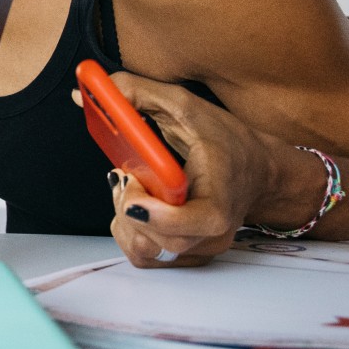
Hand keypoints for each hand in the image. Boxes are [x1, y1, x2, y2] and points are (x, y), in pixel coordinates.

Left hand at [90, 72, 283, 268]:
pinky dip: (130, 231)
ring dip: (124, 220)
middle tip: (129, 176)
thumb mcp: (187, 107)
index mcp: (218, 202)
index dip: (153, 213)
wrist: (260, 172)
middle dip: (128, 207)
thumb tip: (88, 92)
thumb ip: (139, 94)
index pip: (189, 225)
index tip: (130, 185)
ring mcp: (200, 249)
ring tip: (134, 189)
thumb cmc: (228, 142)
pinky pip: (145, 257)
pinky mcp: (187, 256)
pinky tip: (138, 205)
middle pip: (156, 241)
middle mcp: (211, 234)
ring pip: (144, 252)